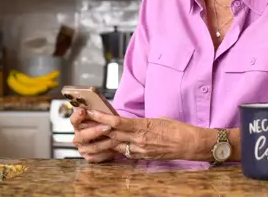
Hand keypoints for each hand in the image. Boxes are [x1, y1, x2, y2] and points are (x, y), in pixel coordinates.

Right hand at [70, 108, 117, 162]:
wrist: (111, 132)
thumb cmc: (106, 121)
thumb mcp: (103, 113)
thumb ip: (99, 111)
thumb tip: (100, 105)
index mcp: (78, 123)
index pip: (74, 119)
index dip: (77, 116)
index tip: (83, 111)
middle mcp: (78, 136)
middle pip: (82, 136)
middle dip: (95, 131)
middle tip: (108, 127)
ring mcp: (82, 147)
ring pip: (91, 147)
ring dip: (104, 143)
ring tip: (116, 138)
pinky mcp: (89, 156)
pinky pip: (96, 157)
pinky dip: (106, 153)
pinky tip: (114, 149)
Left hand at [85, 110, 207, 160]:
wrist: (188, 143)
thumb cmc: (175, 128)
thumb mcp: (156, 119)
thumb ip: (139, 122)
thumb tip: (126, 123)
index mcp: (142, 126)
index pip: (116, 122)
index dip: (101, 117)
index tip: (90, 112)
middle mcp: (138, 139)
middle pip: (110, 136)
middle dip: (93, 133)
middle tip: (79, 131)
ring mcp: (139, 150)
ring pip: (113, 147)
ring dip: (97, 146)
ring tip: (83, 145)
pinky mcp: (141, 156)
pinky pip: (122, 154)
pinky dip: (110, 152)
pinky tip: (101, 153)